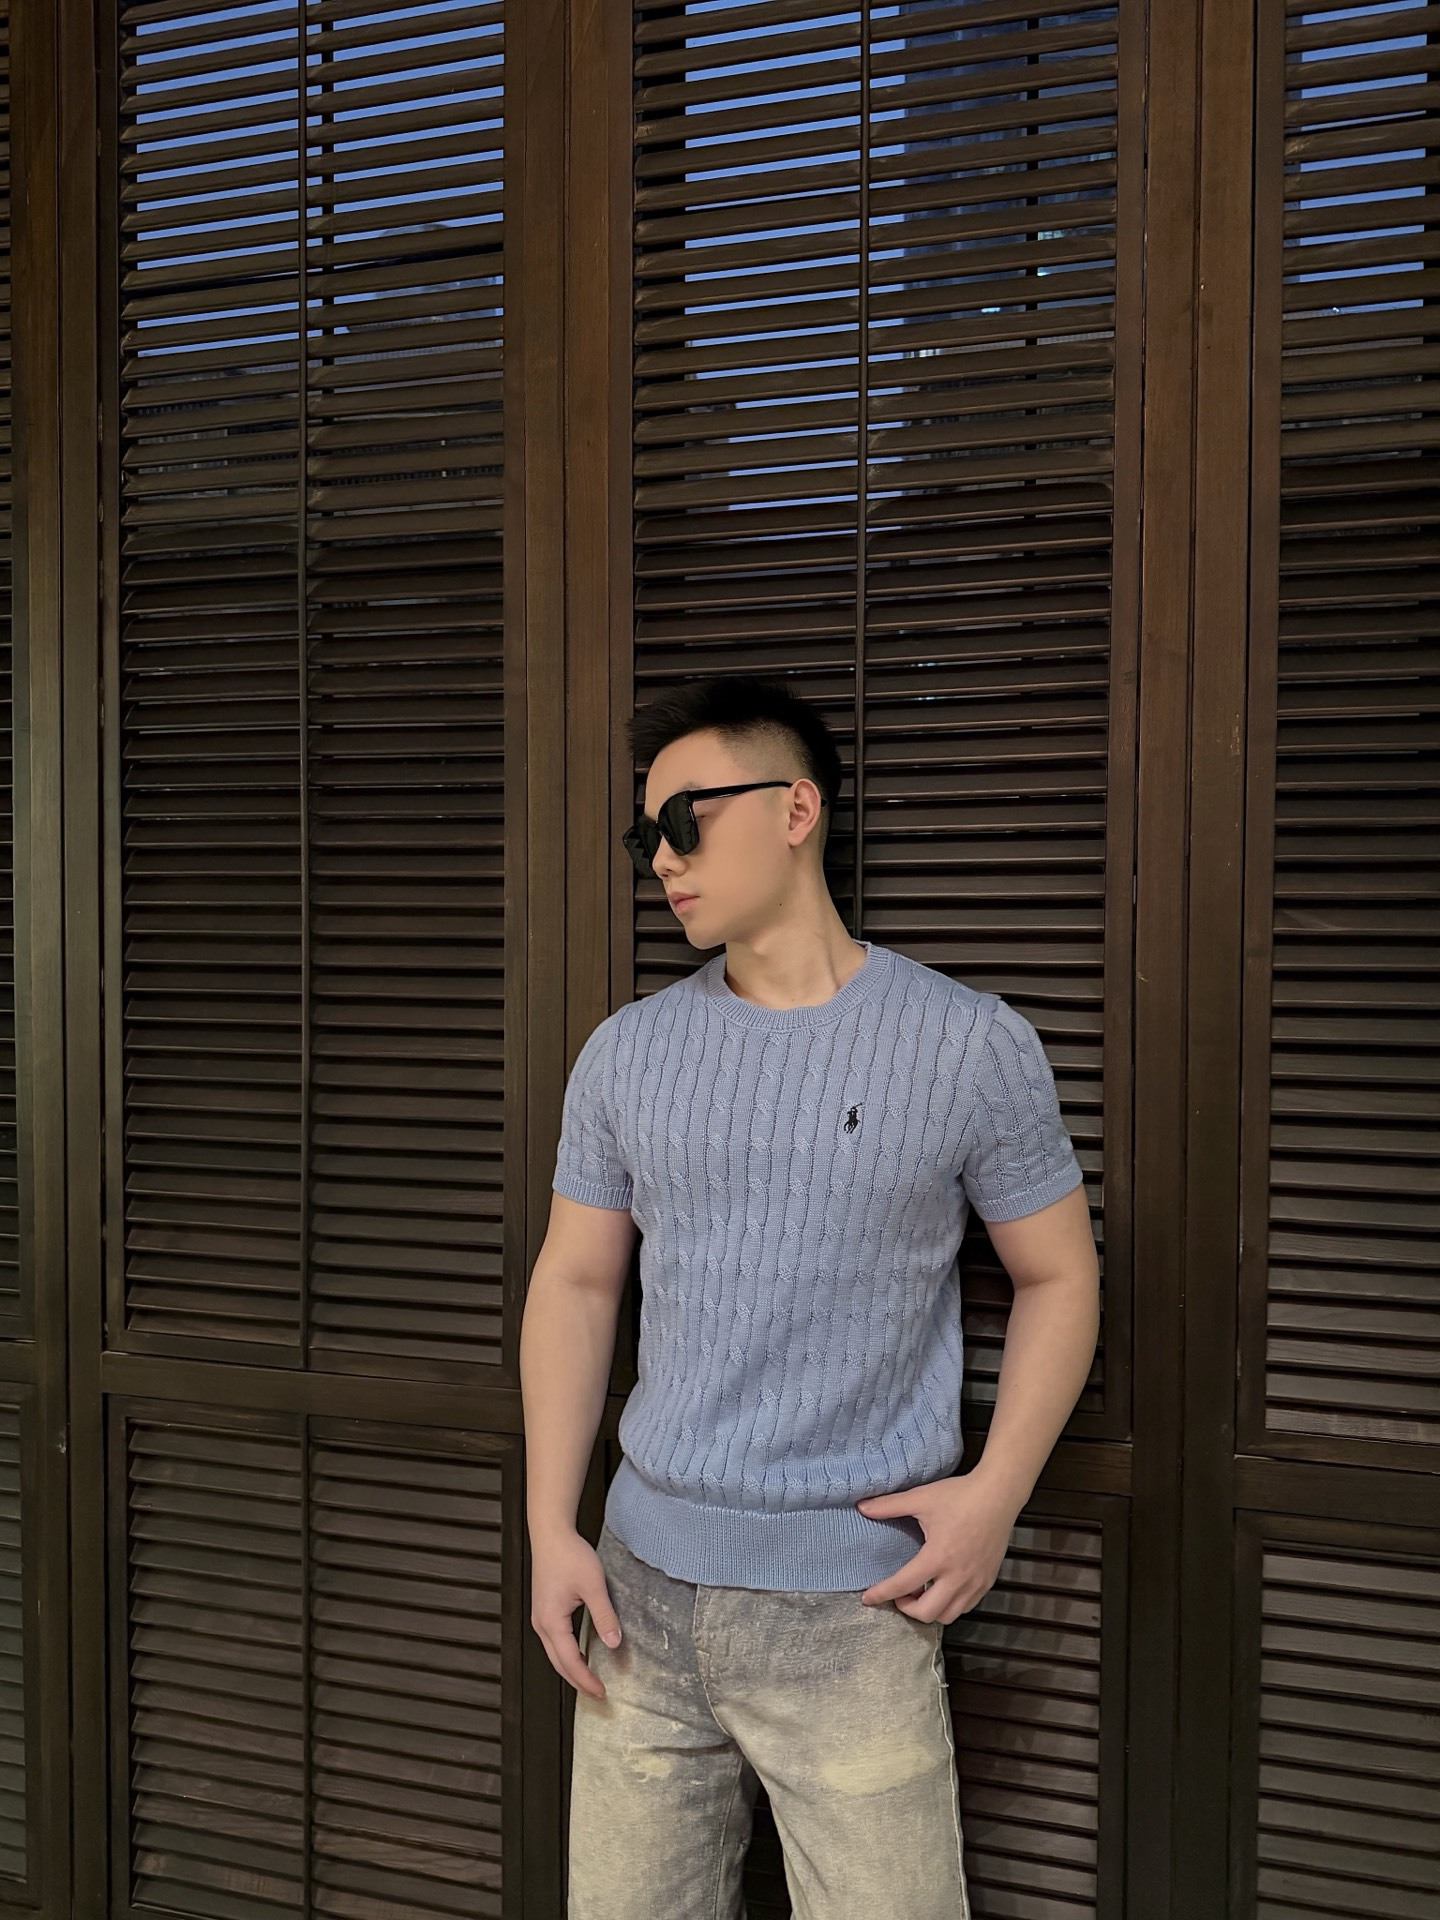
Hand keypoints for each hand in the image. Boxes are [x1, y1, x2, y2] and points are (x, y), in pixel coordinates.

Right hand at [530, 1527, 623, 1698]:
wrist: (551, 1533)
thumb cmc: (569, 1554)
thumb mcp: (593, 1585)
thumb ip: (604, 1616)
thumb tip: (614, 1643)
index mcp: (551, 1621)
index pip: (570, 1661)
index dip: (586, 1680)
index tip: (601, 1692)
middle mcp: (541, 1623)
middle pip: (558, 1663)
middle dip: (577, 1681)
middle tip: (597, 1693)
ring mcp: (540, 1617)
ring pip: (554, 1653)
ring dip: (571, 1668)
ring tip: (589, 1679)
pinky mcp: (544, 1609)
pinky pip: (554, 1641)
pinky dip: (566, 1654)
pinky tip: (579, 1653)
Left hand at [854, 1471, 1020, 1623]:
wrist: (999, 1494)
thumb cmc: (960, 1495)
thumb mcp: (921, 1498)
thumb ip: (889, 1506)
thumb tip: (861, 1506)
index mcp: (938, 1557)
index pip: (903, 1585)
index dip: (881, 1594)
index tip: (867, 1598)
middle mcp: (957, 1576)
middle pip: (927, 1612)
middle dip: (906, 1609)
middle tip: (899, 1594)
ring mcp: (975, 1582)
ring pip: (948, 1615)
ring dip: (929, 1610)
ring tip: (920, 1592)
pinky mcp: (987, 1581)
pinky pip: (965, 1607)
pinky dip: (949, 1605)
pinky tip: (942, 1588)